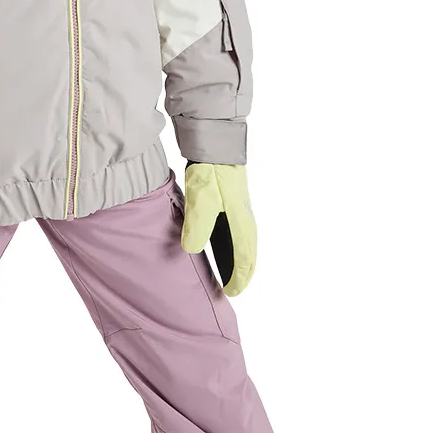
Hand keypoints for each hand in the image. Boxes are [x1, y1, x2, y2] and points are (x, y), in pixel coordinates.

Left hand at [179, 162, 256, 296]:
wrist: (216, 147)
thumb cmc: (211, 173)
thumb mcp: (201, 200)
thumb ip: (197, 226)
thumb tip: (191, 249)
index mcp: (241, 223)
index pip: (245, 260)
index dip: (238, 279)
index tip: (230, 293)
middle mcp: (245, 220)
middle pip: (250, 255)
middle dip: (243, 275)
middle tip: (233, 290)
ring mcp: (241, 212)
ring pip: (245, 245)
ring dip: (241, 263)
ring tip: (229, 276)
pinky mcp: (233, 204)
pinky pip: (239, 234)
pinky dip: (236, 249)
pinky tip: (222, 248)